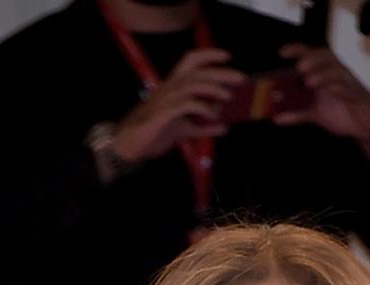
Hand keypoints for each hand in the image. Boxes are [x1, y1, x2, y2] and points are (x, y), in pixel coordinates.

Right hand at [113, 47, 240, 163]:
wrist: (130, 145)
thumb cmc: (155, 132)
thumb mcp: (184, 129)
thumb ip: (204, 127)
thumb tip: (225, 127)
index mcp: (173, 86)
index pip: (190, 61)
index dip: (208, 55)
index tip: (227, 56)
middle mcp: (169, 88)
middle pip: (196, 72)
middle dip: (220, 73)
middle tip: (240, 79)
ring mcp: (165, 100)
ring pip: (191, 85)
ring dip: (212, 89)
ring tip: (228, 97)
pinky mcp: (162, 114)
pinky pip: (184, 105)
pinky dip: (200, 107)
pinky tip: (211, 115)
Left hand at [274, 44, 369, 182]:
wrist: (369, 128)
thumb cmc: (345, 114)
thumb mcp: (316, 115)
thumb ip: (297, 114)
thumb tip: (276, 117)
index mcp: (324, 75)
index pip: (310, 55)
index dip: (297, 50)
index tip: (282, 52)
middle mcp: (335, 75)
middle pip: (325, 56)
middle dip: (311, 59)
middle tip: (298, 67)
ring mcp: (348, 84)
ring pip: (337, 70)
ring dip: (323, 72)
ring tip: (309, 80)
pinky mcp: (358, 95)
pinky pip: (349, 87)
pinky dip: (338, 87)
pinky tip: (329, 90)